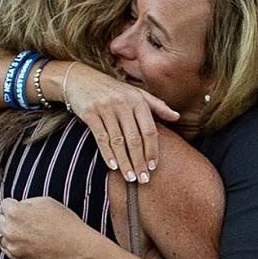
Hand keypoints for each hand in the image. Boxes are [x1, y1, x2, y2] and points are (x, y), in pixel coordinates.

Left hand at [0, 197, 100, 258]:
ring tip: (23, 231)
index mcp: (16, 213)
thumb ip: (25, 202)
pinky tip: (25, 241)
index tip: (20, 207)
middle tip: (18, 218)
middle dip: (5, 217)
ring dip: (7, 232)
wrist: (77, 248)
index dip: (13, 204)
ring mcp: (13, 247)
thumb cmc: (65, 222)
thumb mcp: (46, 202)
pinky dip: (12, 244)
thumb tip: (13, 207)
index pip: (3, 204)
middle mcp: (11, 230)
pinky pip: (7, 249)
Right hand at [64, 64, 178, 183]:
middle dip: (140, 161)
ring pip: (118, 141)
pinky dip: (107, 153)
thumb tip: (177, 117)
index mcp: (138, 100)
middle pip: (135, 139)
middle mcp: (123, 103)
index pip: (149, 130)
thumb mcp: (135, 93)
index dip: (152, 150)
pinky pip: (101, 137)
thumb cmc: (112, 89)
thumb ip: (156, 105)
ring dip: (125, 162)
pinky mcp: (90, 112)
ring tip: (130, 178)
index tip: (154, 167)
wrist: (80, 78)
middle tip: (143, 179)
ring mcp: (106, 107)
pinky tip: (113, 166)